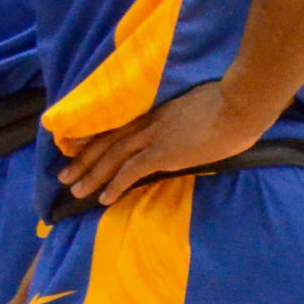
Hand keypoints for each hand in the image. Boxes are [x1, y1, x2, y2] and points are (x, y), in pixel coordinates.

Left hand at [54, 80, 260, 208]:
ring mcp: (153, 137)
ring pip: (112, 157)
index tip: (74, 147)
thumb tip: (183, 130)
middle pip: (106, 142)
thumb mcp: (197, 109)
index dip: (93, 138)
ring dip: (91, 175)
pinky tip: (103, 198)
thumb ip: (183, 120)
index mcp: (154, 112)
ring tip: (74, 190)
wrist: (239, 104)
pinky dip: (115, 184)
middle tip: (64, 175)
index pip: (116, 126)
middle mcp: (147, 122)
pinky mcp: (163, 153)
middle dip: (83, 160)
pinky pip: (131, 171)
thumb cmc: (228, 106)